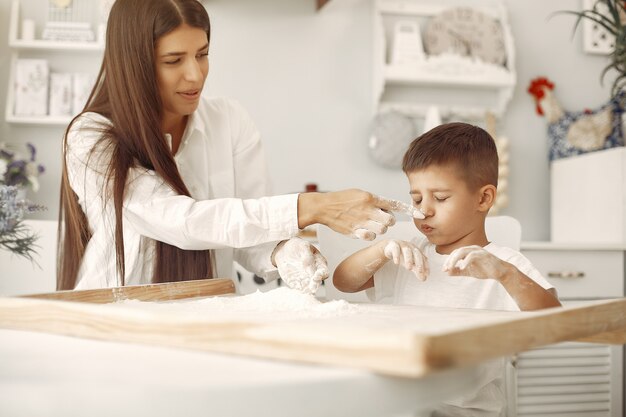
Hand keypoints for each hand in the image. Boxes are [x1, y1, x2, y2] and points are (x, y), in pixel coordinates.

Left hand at [272, 237, 328, 293]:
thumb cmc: (297, 246)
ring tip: (304, 291)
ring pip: (309, 288)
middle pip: (318, 282)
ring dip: (307, 290)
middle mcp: (314, 273)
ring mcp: (306, 279)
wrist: (284, 251)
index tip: (316, 276)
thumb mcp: (303, 246)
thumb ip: (307, 256)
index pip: (324, 271)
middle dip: (315, 285)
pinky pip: (299, 289)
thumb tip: (309, 266)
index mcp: (320, 263)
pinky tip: (297, 291)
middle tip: (312, 287)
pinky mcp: (297, 283)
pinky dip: (299, 291)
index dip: (321, 275)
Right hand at [298, 189, 424, 240]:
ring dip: (379, 228)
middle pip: (390, 221)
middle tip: (381, 219)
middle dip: (388, 221)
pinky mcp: (354, 231)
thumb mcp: (361, 194)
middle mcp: (367, 209)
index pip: (394, 204)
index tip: (421, 215)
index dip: (410, 210)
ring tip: (370, 224)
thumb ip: (376, 201)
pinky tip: (362, 230)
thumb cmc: (343, 199)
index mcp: (370, 198)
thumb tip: (389, 210)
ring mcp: (361, 221)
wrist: (324, 207)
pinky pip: (370, 237)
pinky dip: (368, 235)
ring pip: (382, 230)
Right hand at [381, 239, 427, 280]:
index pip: (423, 258)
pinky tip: (397, 263)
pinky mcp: (394, 245)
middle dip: (419, 262)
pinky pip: (396, 249)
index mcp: (417, 251)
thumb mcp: (411, 263)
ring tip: (409, 268)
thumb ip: (417, 271)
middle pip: (417, 254)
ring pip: (407, 251)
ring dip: (409, 259)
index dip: (426, 265)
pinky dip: (396, 255)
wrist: (390, 247)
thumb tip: (424, 279)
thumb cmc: (403, 256)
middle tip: (420, 271)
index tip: (427, 274)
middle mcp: (411, 247)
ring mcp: (403, 245)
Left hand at [443, 245, 511, 280]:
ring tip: (451, 268)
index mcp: (468, 251)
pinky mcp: (484, 254)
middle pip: (457, 251)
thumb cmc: (485, 270)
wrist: (500, 272)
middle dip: (450, 260)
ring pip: (462, 251)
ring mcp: (478, 250)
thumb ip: (458, 271)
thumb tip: (447, 273)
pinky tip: (463, 267)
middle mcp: (472, 249)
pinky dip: (466, 261)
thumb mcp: (469, 272)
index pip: (454, 254)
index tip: (444, 270)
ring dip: (455, 260)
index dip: (448, 261)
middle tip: (446, 269)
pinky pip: (472, 255)